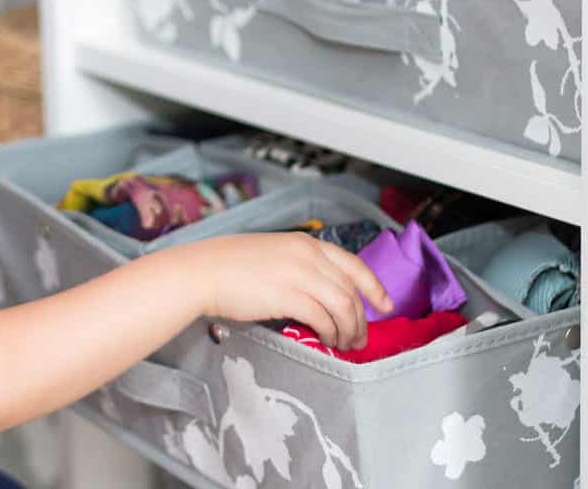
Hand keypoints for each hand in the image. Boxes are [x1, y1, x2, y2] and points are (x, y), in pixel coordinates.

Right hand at [187, 232, 392, 351]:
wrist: (202, 272)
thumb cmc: (228, 265)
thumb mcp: (272, 254)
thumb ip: (299, 266)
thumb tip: (320, 293)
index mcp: (305, 242)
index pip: (352, 264)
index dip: (374, 286)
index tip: (385, 304)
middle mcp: (307, 254)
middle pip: (350, 290)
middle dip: (361, 318)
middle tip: (361, 338)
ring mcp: (299, 274)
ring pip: (342, 306)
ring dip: (349, 329)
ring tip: (346, 344)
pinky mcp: (288, 295)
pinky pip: (322, 318)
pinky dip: (330, 332)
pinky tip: (327, 341)